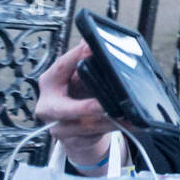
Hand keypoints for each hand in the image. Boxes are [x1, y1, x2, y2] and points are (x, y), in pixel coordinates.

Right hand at [35, 42, 116, 164]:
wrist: (72, 126)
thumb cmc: (75, 94)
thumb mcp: (77, 74)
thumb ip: (82, 58)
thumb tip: (89, 39)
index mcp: (49, 82)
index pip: (60, 67)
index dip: (74, 57)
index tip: (90, 48)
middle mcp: (48, 106)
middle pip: (62, 109)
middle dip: (83, 108)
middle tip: (101, 106)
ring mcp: (60, 126)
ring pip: (85, 124)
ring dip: (109, 120)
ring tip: (126, 115)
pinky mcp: (74, 139)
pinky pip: (98, 134)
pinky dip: (117, 127)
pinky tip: (131, 123)